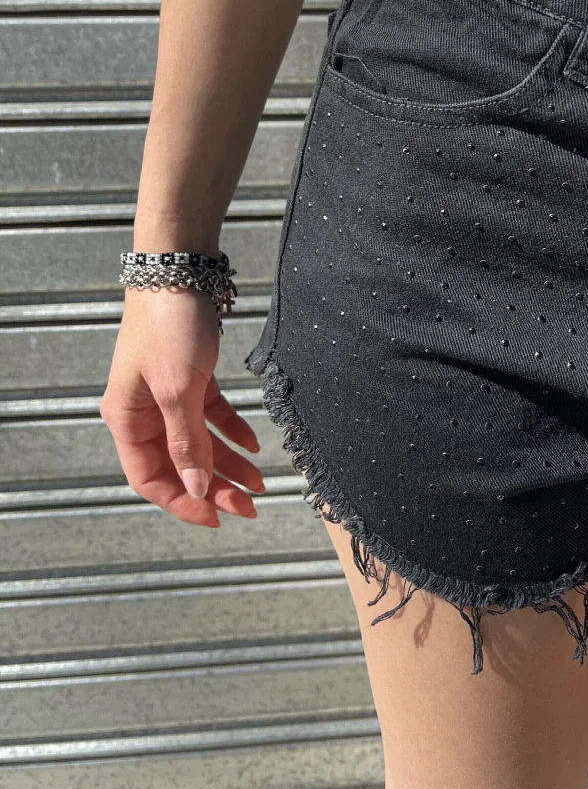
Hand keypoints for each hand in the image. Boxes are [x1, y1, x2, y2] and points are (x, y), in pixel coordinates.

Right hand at [100, 286, 264, 526]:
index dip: (183, 502)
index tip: (218, 518)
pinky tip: (254, 444)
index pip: (151, 478)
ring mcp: (167, 394)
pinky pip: (210, 415)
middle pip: (179, 464)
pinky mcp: (189, 376)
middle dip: (214, 487)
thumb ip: (187, 441)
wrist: (179, 270)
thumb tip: (196, 487)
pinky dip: (231, 429)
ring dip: (227, 463)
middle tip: (249, 506)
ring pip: (198, 442)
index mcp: (127, 420)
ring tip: (259, 483)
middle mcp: (143, 412)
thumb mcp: (179, 389)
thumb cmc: (169, 326)